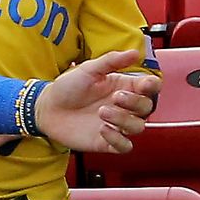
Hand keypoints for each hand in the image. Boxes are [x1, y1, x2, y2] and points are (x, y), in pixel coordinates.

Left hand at [34, 50, 160, 152]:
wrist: (47, 108)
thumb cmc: (68, 87)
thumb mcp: (89, 70)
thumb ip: (111, 61)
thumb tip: (136, 52)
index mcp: (124, 87)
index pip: (150, 88)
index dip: (152, 86)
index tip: (145, 84)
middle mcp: (124, 107)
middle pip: (147, 108)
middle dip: (135, 103)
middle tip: (116, 97)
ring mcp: (116, 125)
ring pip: (138, 127)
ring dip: (124, 120)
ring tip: (102, 112)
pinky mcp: (106, 142)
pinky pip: (124, 147)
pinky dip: (118, 140)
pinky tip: (102, 129)